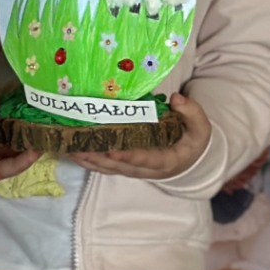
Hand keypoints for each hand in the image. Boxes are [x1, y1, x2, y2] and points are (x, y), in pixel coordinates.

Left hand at [76, 92, 211, 179]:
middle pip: (119, 166)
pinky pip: (104, 167)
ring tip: (69, 148)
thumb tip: (176, 99)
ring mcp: (133, 170)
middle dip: (98, 158)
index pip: (146, 160)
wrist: (189, 157)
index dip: (129, 157)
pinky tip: (71, 152)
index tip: (112, 151)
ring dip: (88, 160)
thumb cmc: (192, 140)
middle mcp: (146, 170)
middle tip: (79, 147)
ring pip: (108, 168)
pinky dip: (88, 161)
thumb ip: (192, 113)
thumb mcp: (200, 128)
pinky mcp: (124, 167)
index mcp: (167, 161)